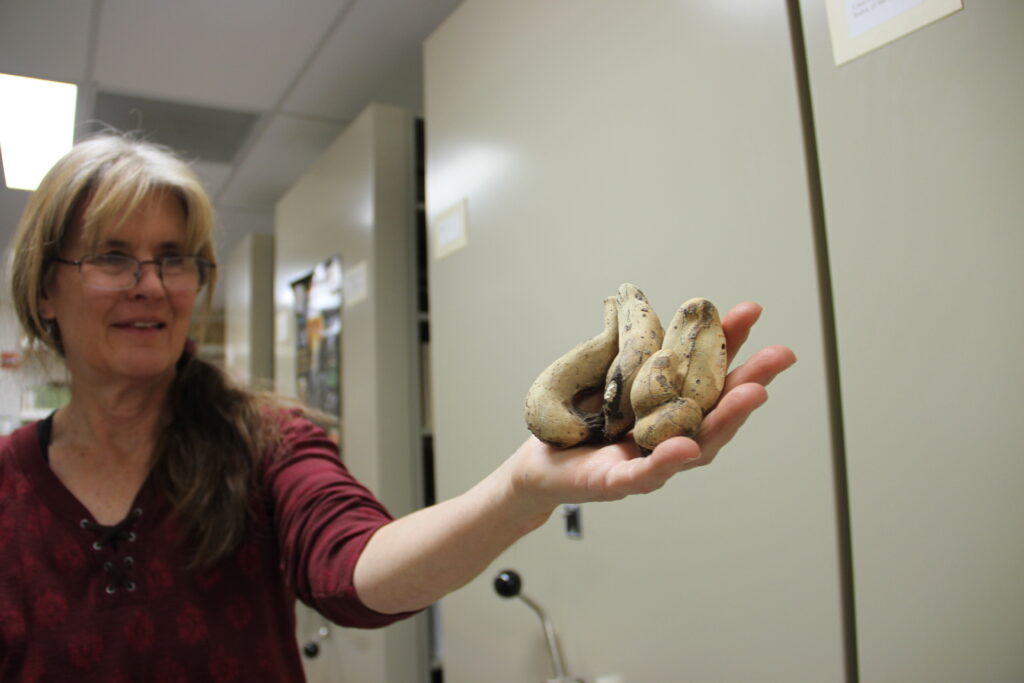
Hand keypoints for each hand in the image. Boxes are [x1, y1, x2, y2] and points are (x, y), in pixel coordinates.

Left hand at [509, 301, 795, 508]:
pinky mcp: (618, 483)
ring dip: (728, 419)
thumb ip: (635, 351)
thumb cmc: (582, 420)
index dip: (730, 343)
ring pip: (699, 445)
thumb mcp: (610, 377)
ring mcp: (651, 462)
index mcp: (674, 407)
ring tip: (752, 394)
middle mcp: (674, 437)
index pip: (708, 373)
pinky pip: (647, 474)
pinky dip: (668, 461)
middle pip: (719, 410)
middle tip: (781, 355)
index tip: (751, 311)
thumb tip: (642, 303)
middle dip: (752, 381)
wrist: (541, 460)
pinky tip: (687, 445)